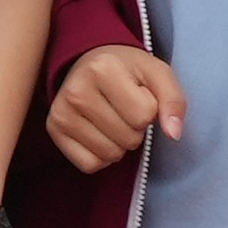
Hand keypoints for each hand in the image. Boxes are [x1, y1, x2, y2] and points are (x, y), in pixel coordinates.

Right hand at [45, 43, 182, 174]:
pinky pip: (90, 165)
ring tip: (112, 119)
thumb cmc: (127, 70)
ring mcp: (61, 112)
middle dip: (135, 129)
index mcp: (103, 69)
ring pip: (110, 155)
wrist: (89, 62)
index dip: (150, 110)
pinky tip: (99, 133)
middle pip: (128, 138)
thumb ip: (173, 100)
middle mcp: (76, 90)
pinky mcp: (54, 130)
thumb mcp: (157, 73)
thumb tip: (174, 134)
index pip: (144, 116)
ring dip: (120, 144)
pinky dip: (101, 156)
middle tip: (125, 109)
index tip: (138, 95)